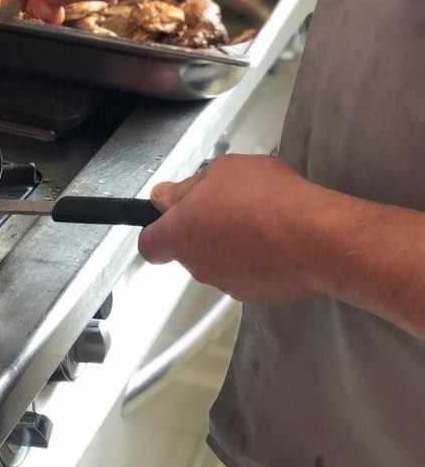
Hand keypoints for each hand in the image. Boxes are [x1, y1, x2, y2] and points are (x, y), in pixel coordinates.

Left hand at [138, 154, 320, 304]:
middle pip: (189, 248)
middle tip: (232, 205)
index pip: (149, 243)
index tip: (173, 215)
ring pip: (220, 261)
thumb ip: (188, 187)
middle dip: (204, 229)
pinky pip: (250, 274)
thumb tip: (165, 197)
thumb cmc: (265, 198)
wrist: (317, 240)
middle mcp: (197, 265)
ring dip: (233, 244)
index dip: (157, 229)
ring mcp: (227, 284)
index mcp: (179, 234)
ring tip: (263, 221)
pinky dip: (259, 261)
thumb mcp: (221, 170)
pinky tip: (280, 242)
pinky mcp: (258, 296)